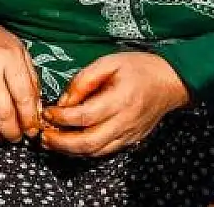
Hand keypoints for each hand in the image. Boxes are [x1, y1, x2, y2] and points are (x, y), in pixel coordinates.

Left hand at [41, 52, 188, 157]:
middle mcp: (124, 122)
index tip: (47, 112)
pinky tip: (70, 144)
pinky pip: (105, 151)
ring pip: (95, 152)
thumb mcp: (109, 62)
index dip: (62, 118)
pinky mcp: (131, 141)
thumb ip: (84, 80)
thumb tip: (64, 101)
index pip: (84, 116)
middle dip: (61, 142)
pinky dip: (85, 151)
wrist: (171, 82)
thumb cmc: (139, 68)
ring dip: (70, 151)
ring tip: (50, 142)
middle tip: (42, 135)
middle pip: (88, 142)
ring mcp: (129, 135)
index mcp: (119, 100)